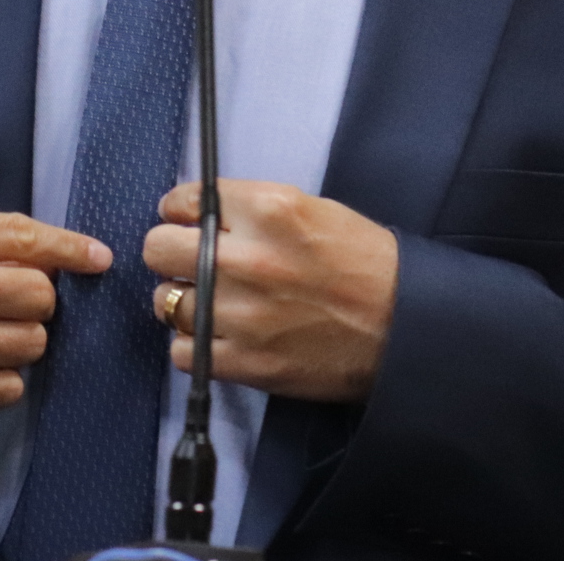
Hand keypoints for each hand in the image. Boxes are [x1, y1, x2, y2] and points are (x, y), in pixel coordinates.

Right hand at [0, 206, 110, 426]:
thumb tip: (51, 251)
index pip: (25, 238)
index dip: (71, 249)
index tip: (98, 258)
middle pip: (40, 294)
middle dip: (37, 299)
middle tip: (11, 303)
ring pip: (32, 343)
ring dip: (20, 340)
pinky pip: (9, 388)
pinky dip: (1, 378)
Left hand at [142, 180, 396, 401]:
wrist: (405, 328)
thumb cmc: (365, 264)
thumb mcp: (313, 210)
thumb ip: (253, 210)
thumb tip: (201, 215)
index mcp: (271, 210)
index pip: (182, 200)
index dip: (181, 212)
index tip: (189, 222)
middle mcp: (249, 259)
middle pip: (158, 248)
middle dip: (171, 251)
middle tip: (191, 261)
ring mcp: (243, 315)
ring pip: (165, 301)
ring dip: (182, 299)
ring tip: (211, 302)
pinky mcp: (246, 362)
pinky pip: (182, 351)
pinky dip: (194, 344)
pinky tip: (219, 335)